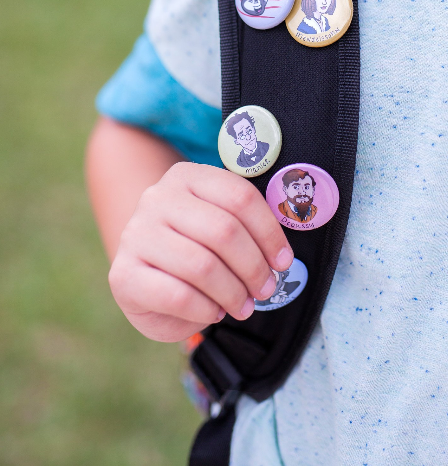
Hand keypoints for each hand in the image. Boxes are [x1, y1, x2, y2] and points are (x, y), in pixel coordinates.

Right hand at [108, 161, 293, 341]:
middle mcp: (158, 198)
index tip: (283, 262)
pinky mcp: (123, 274)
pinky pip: (178, 295)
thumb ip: (246, 227)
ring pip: (202, 265)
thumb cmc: (192, 248)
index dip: (270, 233)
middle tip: (266, 289)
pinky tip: (213, 312)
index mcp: (187, 176)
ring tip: (243, 306)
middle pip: (224, 230)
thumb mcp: (218, 226)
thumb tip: (282, 256)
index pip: (240, 197)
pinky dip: (205, 310)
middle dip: (254, 267)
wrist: (142, 274)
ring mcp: (136, 234)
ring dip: (233, 292)